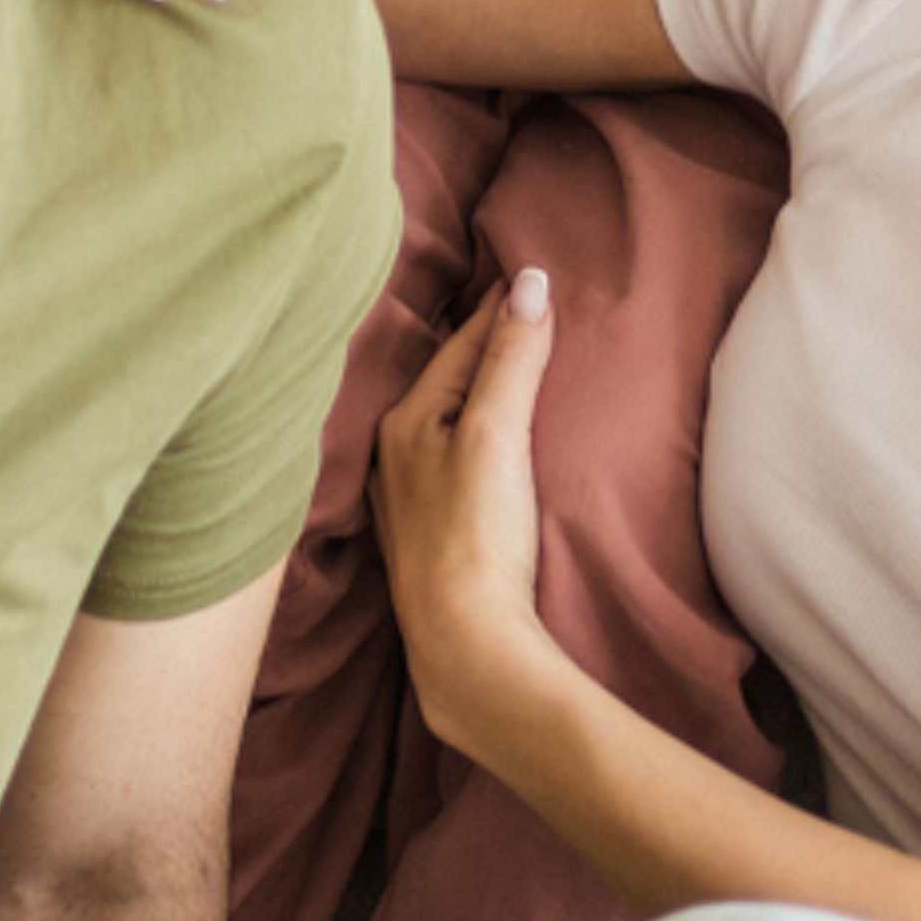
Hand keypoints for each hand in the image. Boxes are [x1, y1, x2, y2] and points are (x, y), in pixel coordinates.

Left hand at [371, 272, 558, 732]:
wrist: (466, 646)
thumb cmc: (474, 534)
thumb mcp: (495, 432)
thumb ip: (512, 357)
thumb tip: (529, 281)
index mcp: (402, 422)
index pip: (457, 345)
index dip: (497, 310)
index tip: (528, 275)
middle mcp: (391, 458)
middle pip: (445, 383)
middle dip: (480, 350)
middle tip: (520, 311)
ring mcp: (407, 503)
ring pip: (443, 426)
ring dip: (475, 397)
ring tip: (510, 371)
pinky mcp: (430, 541)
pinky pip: (451, 466)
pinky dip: (474, 442)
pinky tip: (487, 452)